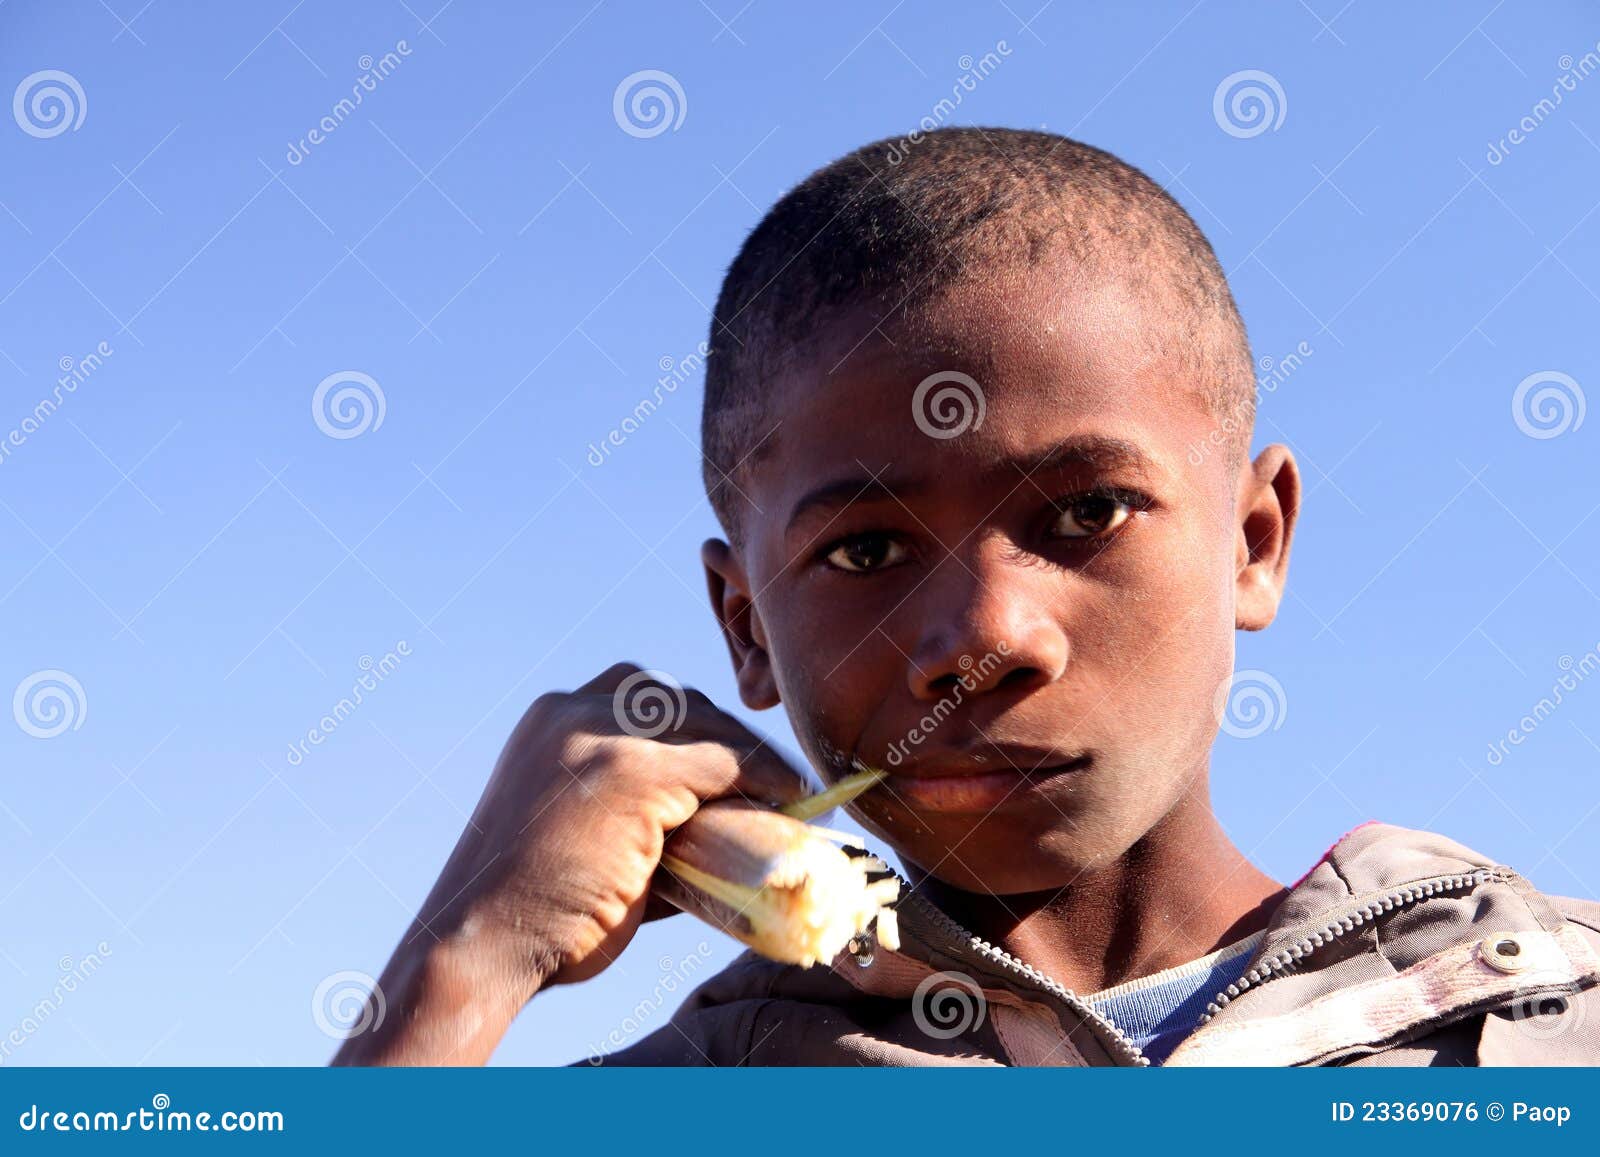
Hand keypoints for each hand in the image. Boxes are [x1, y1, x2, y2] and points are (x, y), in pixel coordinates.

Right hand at [335, 663, 808, 1063]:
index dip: (698, 727)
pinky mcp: (635, 772)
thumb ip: (640, 808)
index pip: (647, 698)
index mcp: (553, 718)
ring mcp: (602, 736)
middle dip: (727, 737)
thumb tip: (717, 820)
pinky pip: (725, 762)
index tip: (734, 761)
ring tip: (786, 791)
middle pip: (681, 702)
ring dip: (752, 757)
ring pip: (707, 725)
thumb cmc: (537, 907)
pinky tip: (791, 798)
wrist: (486, 942)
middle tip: (770, 780)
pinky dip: (764, 777)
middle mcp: (573, 711)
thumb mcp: (583, 828)